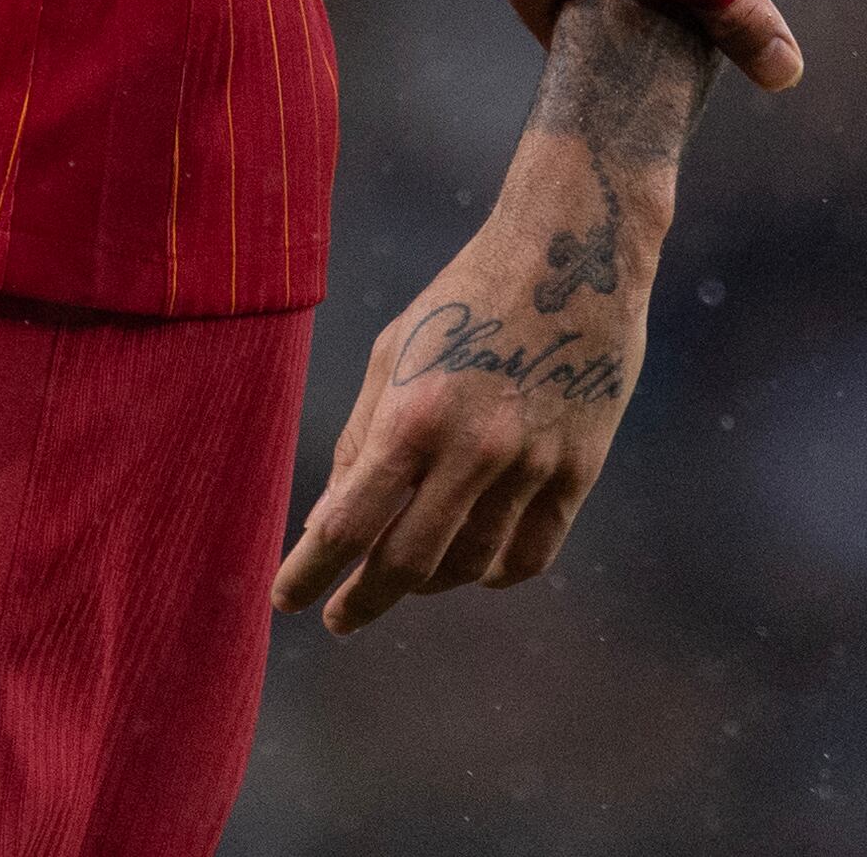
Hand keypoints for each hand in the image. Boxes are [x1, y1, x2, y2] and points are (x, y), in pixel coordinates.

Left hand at [272, 124, 671, 633]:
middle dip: (366, 598)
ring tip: (406, 577)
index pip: (348, 524)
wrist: (571, 251)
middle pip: (407, 563)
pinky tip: (471, 565)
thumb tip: (330, 523)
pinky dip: (492, 572)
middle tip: (344, 615)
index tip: (288, 601)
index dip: (311, 573)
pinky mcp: (578, 470)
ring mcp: (532, 465)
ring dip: (428, 582)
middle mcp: (474, 449)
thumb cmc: (465, 296)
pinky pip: (530, 554)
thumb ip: (362, 441)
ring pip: (469, 566)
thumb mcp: (394, 353)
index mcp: (414, 413)